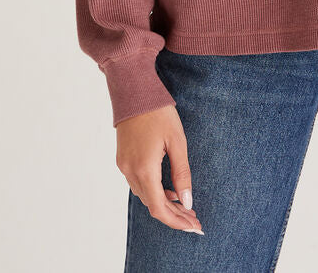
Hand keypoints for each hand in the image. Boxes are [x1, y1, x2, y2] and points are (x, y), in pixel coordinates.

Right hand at [116, 104, 204, 233]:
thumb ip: (182, 173)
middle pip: (152, 205)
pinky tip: (168, 189)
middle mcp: (131, 172)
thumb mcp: (177, 142)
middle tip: (194, 219)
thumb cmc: (159, 113)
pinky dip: (154, 191)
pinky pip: (138, 184)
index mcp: (145, 169)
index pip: (159, 208)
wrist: (134, 92)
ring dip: (164, 203)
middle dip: (174, 215)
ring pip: (145, 195)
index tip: (194, 226)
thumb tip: (187, 201)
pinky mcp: (122, 159)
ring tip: (185, 206)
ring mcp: (124, 166)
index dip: (176, 221)